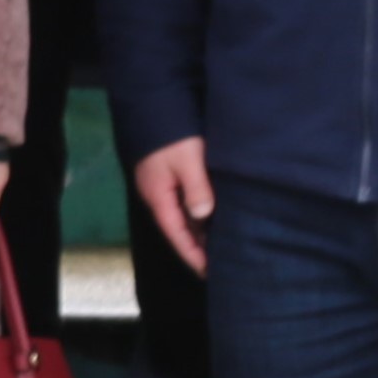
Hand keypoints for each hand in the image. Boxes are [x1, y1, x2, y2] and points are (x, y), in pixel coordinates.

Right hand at [132, 135, 216, 275]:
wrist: (155, 105)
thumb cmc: (172, 135)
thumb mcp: (187, 160)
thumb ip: (196, 188)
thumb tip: (204, 215)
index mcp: (159, 196)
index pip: (176, 234)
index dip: (192, 254)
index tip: (208, 273)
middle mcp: (159, 195)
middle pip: (179, 229)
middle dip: (198, 247)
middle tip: (222, 264)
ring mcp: (163, 186)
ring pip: (183, 216)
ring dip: (201, 232)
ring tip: (223, 246)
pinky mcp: (171, 175)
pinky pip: (186, 202)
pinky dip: (200, 215)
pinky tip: (216, 218)